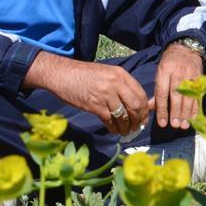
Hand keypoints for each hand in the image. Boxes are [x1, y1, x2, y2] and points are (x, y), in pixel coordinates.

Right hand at [25, 53, 148, 135]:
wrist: (61, 74)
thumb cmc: (83, 74)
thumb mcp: (106, 73)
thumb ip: (120, 85)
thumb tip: (133, 103)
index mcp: (121, 74)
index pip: (141, 94)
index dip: (145, 109)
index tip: (144, 118)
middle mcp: (116, 84)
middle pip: (135, 106)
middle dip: (139, 120)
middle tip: (137, 127)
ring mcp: (105, 95)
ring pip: (124, 116)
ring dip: (126, 127)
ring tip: (125, 132)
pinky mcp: (94, 105)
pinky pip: (110, 120)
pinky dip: (114, 128)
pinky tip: (114, 130)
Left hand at [151, 43, 204, 130]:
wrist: (185, 49)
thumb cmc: (169, 65)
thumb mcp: (159, 74)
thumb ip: (157, 91)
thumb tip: (149, 108)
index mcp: (164, 71)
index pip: (162, 93)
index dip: (162, 109)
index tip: (162, 123)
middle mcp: (177, 73)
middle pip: (176, 96)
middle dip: (175, 112)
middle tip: (174, 125)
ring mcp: (190, 75)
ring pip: (189, 96)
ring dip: (186, 113)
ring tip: (183, 125)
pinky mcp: (199, 77)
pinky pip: (198, 95)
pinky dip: (195, 108)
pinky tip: (193, 118)